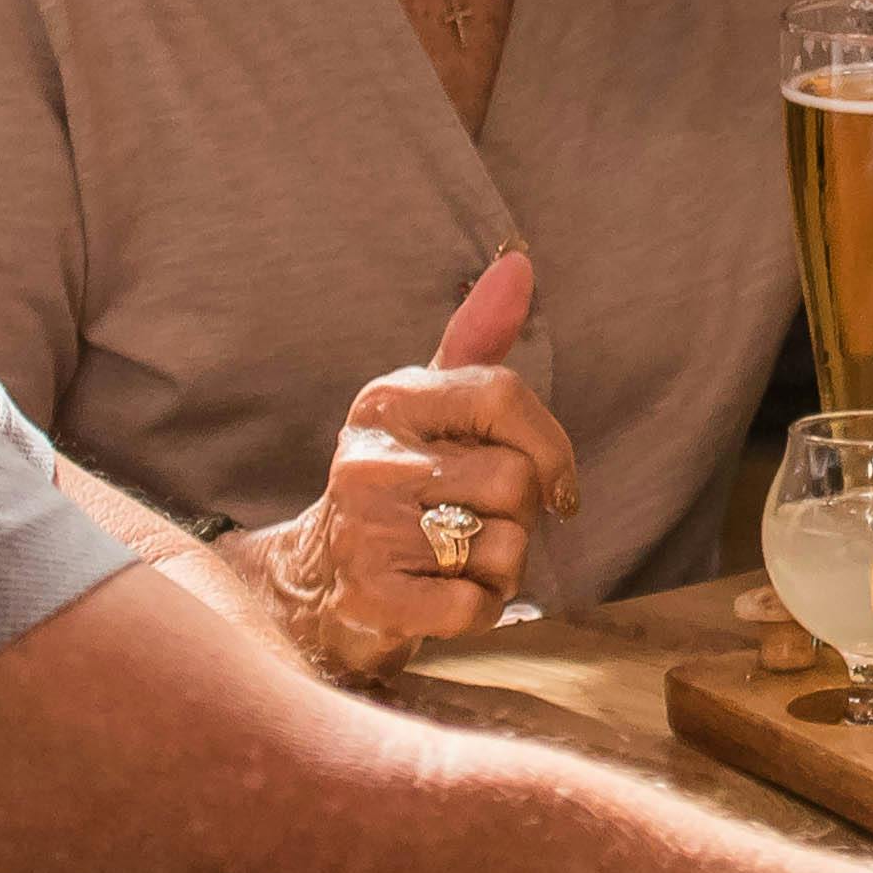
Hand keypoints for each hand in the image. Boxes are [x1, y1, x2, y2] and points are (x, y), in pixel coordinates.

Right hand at [252, 248, 583, 676]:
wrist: (316, 584)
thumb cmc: (401, 488)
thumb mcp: (429, 409)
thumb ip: (476, 340)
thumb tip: (518, 262)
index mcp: (388, 399)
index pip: (504, 396)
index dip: (551, 447)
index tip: (556, 485)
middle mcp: (367, 457)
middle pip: (514, 483)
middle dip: (518, 518)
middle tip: (475, 525)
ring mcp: (363, 530)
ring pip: (504, 548)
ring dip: (501, 568)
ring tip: (454, 560)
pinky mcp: (368, 598)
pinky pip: (474, 606)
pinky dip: (478, 611)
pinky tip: (442, 598)